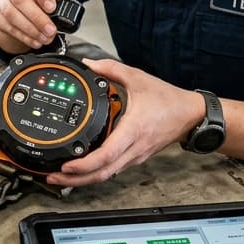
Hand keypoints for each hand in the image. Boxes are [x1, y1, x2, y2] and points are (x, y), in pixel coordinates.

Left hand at [45, 59, 204, 187]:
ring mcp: (135, 157)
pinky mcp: (135, 158)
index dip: (85, 164)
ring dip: (82, 180)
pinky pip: (112, 171)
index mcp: (133, 129)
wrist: (190, 115)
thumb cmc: (168, 101)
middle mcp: (133, 148)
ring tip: (61, 176)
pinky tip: (81, 171)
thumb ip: (112, 69)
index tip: (66, 165)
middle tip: (53, 177)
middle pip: (102, 174)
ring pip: (106, 176)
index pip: (107, 155)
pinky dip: (94, 174)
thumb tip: (89, 63)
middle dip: (75, 180)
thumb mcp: (139, 78)